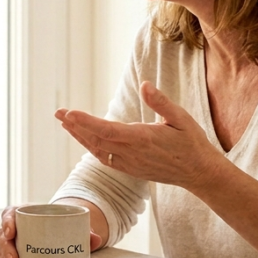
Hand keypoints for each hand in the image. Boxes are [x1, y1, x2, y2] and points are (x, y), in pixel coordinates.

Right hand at [0, 204, 102, 257]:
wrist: (64, 233)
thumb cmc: (65, 224)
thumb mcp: (74, 224)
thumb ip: (85, 231)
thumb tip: (96, 240)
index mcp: (25, 214)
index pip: (10, 214)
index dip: (7, 222)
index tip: (11, 232)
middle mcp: (15, 228)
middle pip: (2, 236)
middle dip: (5, 249)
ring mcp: (14, 244)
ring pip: (1, 252)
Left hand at [54, 81, 227, 190]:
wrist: (199, 172)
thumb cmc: (191, 142)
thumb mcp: (181, 118)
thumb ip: (160, 102)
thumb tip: (144, 84)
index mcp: (142, 139)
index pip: (107, 130)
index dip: (86, 123)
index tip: (69, 114)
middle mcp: (132, 154)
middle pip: (96, 140)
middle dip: (75, 126)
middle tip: (58, 113)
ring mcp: (130, 164)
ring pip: (98, 150)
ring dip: (80, 136)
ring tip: (65, 123)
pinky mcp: (130, 170)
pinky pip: (105, 159)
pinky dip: (91, 148)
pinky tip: (84, 139)